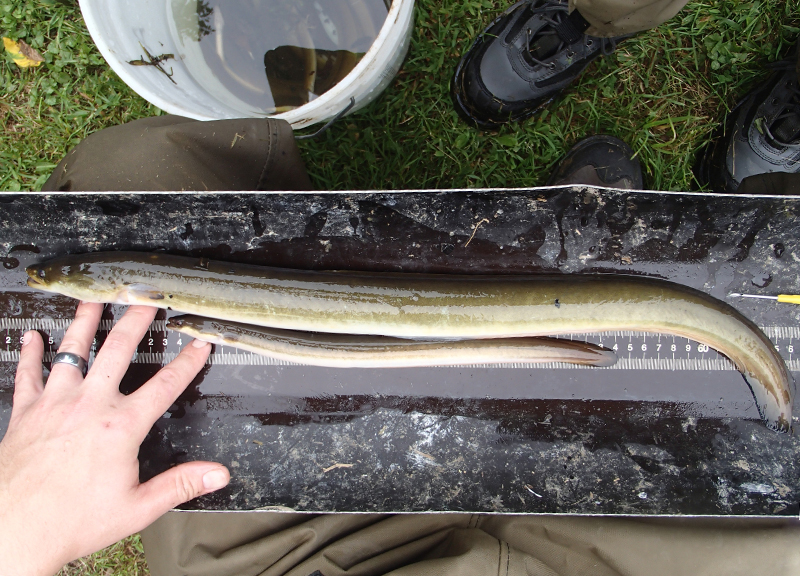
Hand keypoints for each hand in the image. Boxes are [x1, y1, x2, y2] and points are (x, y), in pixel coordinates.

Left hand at [0, 303, 229, 575]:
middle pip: (118, 351)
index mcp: (120, 427)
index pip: (165, 385)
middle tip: (145, 299)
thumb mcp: (137, 507)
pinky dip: (29, 353)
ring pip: (72, 351)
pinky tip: (31, 336)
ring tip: (92, 299)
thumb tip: (217, 474)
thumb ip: (180, 484)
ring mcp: (55, 404)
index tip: (200, 344)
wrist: (12, 531)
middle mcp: (89, 407)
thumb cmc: (71, 521)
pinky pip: (27, 374)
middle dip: (136, 320)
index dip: (188, 362)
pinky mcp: (26, 413)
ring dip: (84, 322)